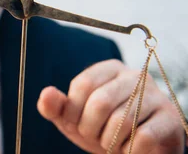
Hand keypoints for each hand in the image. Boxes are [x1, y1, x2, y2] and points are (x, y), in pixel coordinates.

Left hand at [37, 59, 184, 153]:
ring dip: (109, 141)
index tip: (75, 123)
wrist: (134, 151)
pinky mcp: (169, 119)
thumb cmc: (101, 129)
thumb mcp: (73, 119)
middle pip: (101, 102)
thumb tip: (46, 94)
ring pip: (122, 121)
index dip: (73, 111)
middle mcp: (134, 76)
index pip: (83, 84)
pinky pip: (142, 138)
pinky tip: (130, 148)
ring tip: (112, 142)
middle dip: (90, 128)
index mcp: (109, 69)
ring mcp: (155, 96)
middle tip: (94, 136)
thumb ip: (56, 107)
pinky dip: (129, 150)